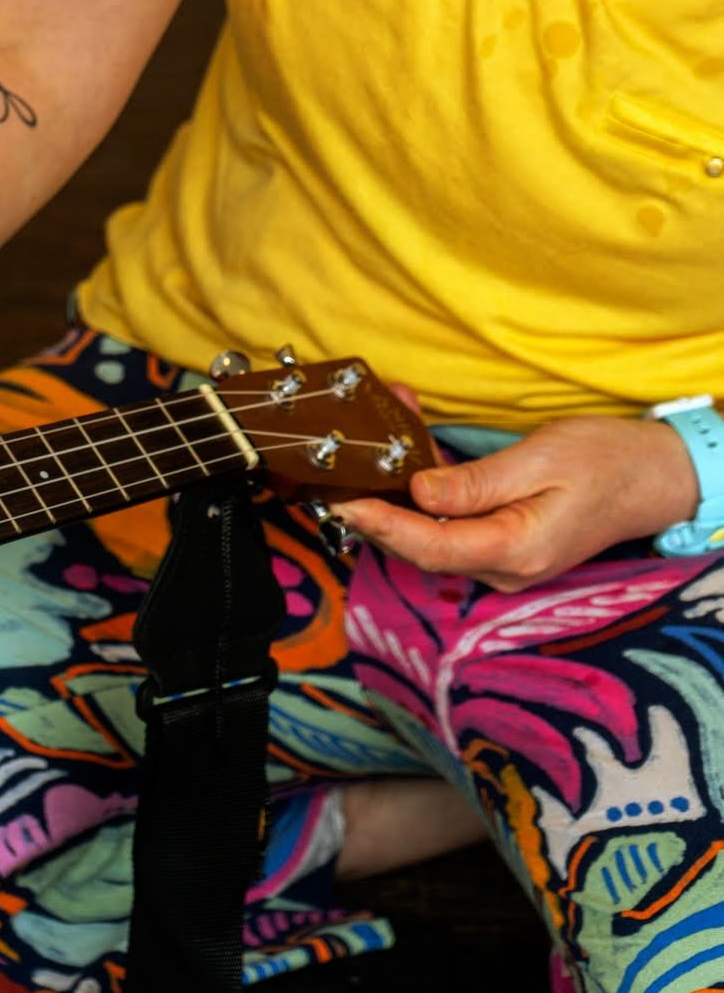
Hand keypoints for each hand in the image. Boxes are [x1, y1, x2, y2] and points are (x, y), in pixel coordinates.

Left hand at [331, 413, 699, 592]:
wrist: (650, 477)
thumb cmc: (604, 462)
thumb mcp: (540, 461)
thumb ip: (477, 483)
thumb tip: (419, 492)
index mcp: (516, 550)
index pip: (431, 546)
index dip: (382, 524)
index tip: (343, 499)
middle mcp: (505, 565)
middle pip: (422, 544)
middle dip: (378, 500)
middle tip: (343, 458)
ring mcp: (502, 558)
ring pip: (432, 529)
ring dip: (399, 486)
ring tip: (381, 426)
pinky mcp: (500, 542)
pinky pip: (451, 520)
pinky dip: (427, 485)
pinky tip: (413, 441)